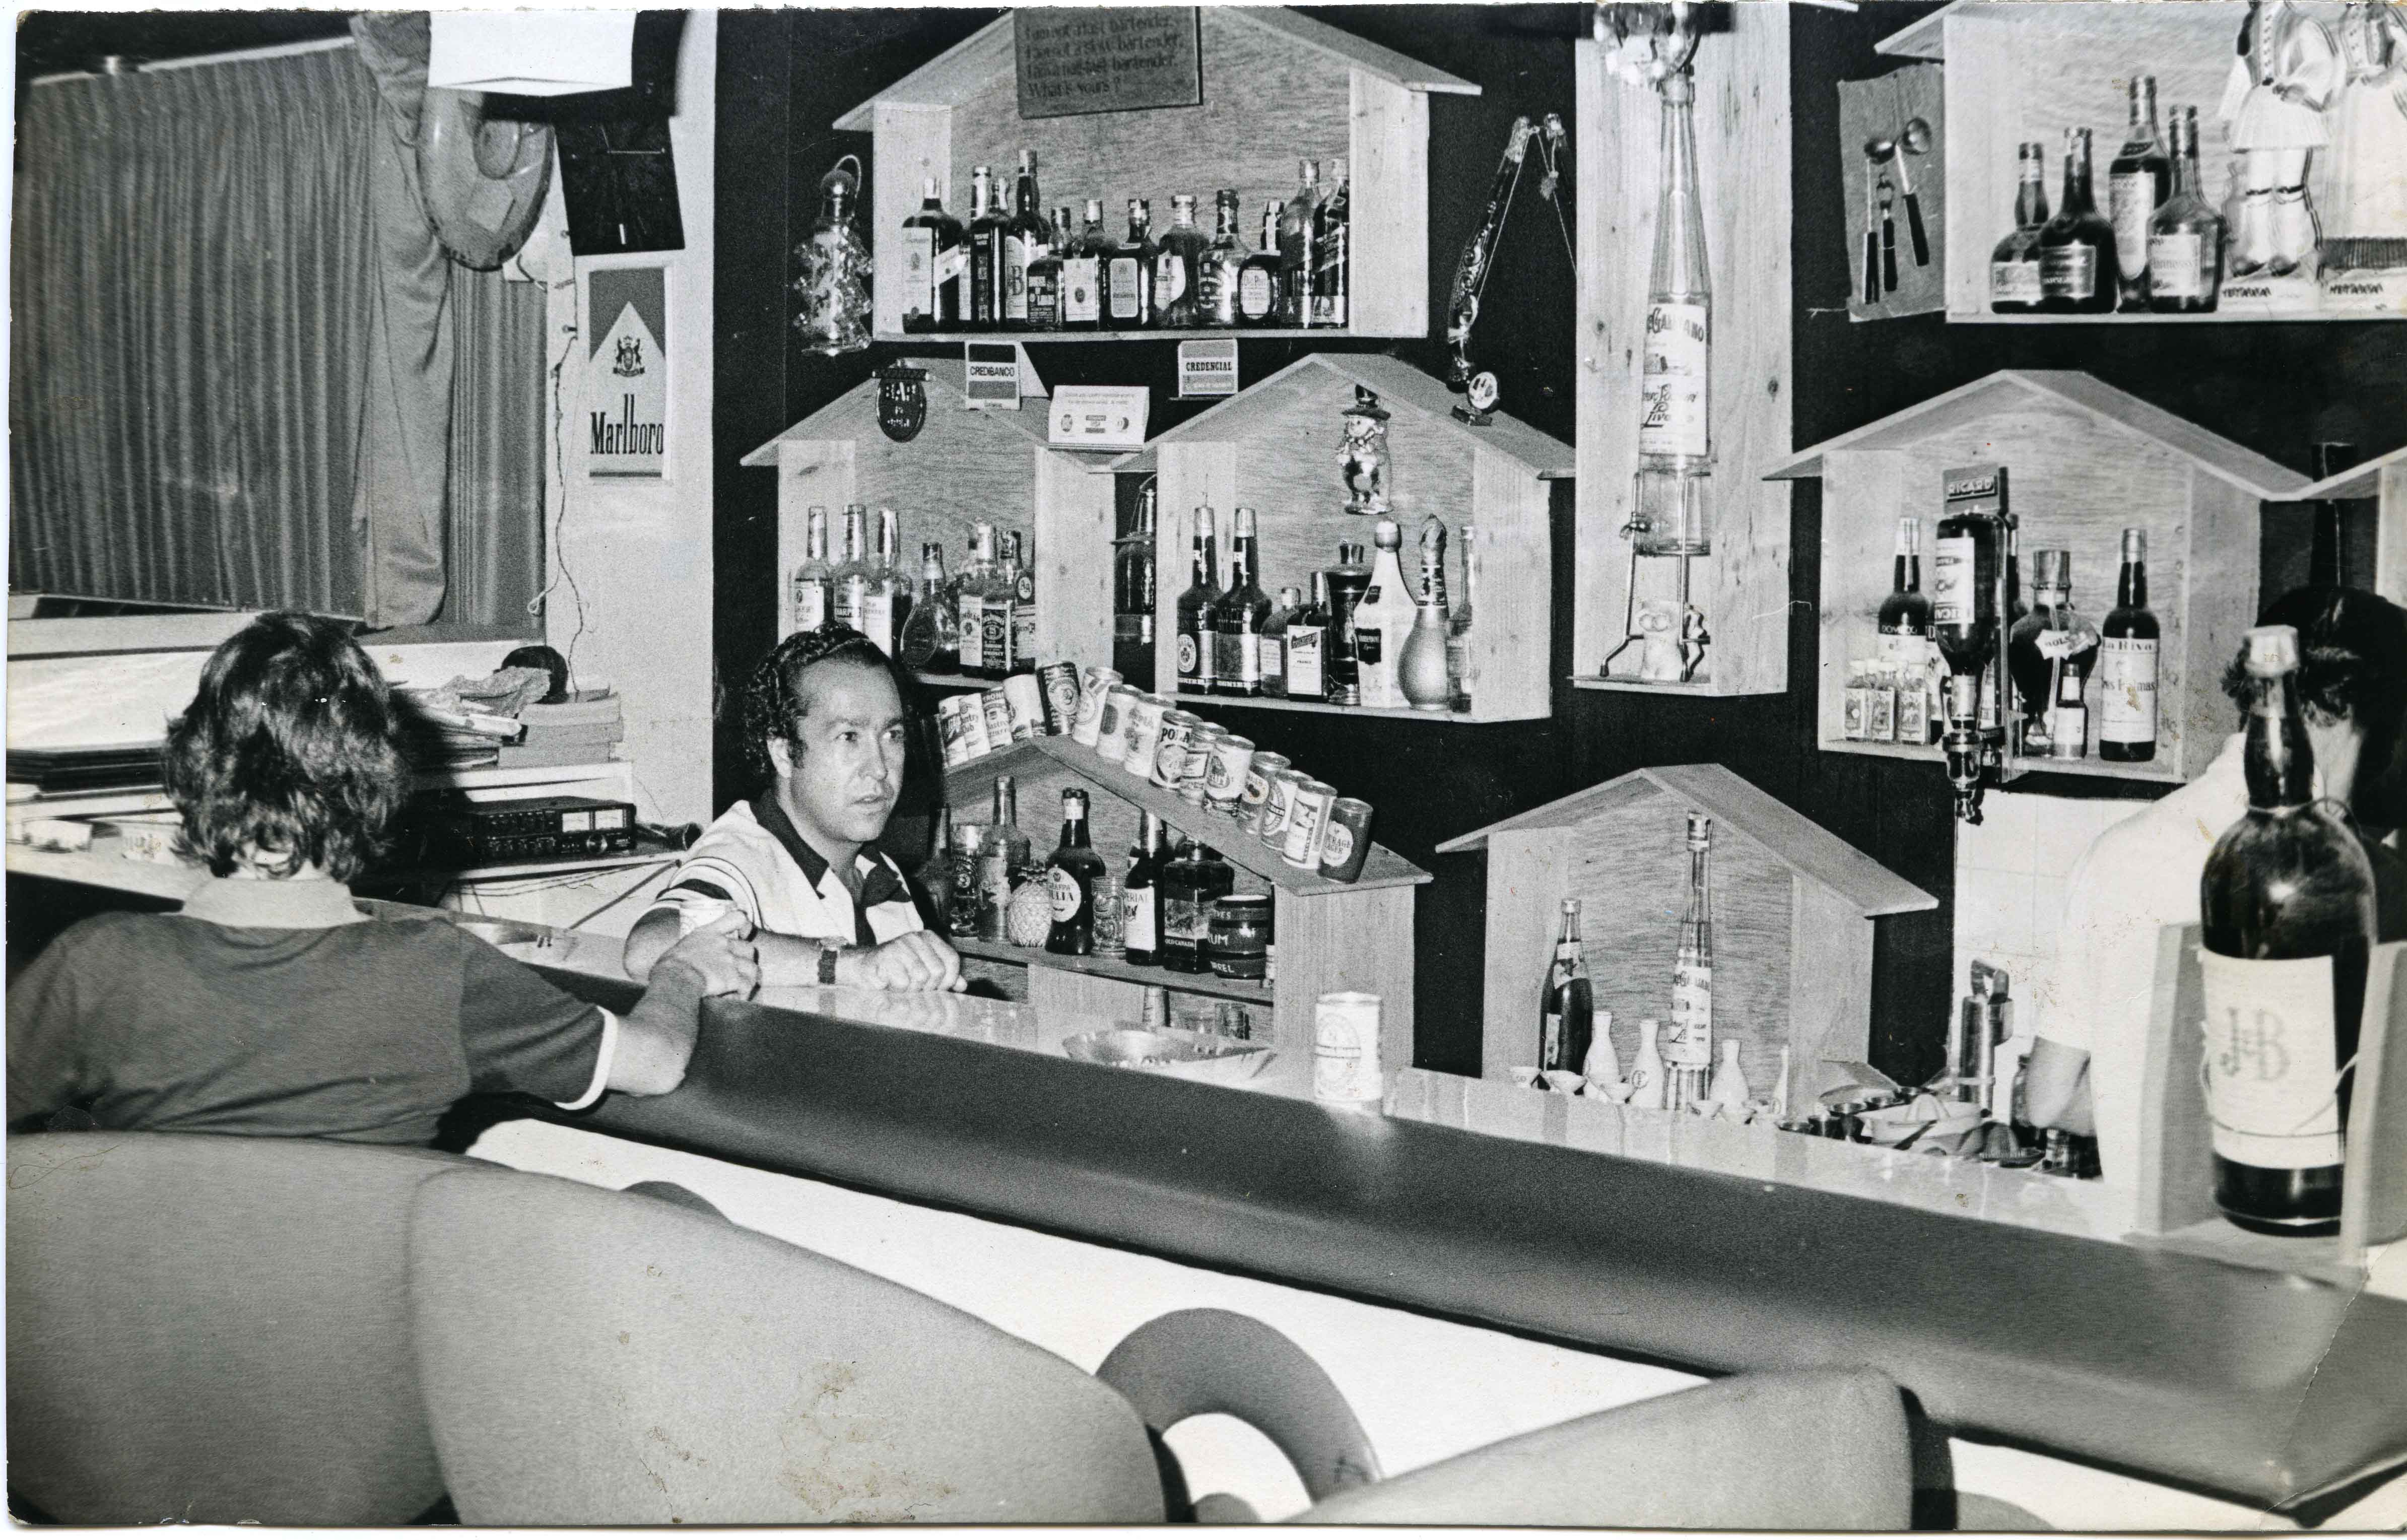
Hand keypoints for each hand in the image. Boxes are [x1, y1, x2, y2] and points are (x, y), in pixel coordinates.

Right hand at [660, 912, 759, 999]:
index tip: (743, 935)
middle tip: (739, 972)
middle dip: (746, 961)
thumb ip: (692, 949)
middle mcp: (723, 944)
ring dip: (748, 979)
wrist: (673, 980)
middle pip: (749, 949)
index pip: (737, 918)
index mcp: (709, 933)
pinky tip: (735, 998)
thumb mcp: (680, 948)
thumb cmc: (668, 968)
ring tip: (740, 989)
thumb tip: (688, 960)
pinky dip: (743, 993)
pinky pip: (746, 985)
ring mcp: (730, 960)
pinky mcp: (733, 978)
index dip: (744, 926)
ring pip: (752, 968)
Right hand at [836, 931, 965, 993]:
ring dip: (912, 989)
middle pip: (937, 971)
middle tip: (916, 987)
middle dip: (928, 987)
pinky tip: (891, 984)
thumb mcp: (923, 969)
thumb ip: (944, 976)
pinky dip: (898, 990)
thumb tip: (963, 985)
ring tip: (903, 985)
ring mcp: (900, 945)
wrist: (864, 968)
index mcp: (929, 937)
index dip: (949, 979)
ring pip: (920, 978)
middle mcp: (916, 937)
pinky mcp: (885, 956)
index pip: (952, 960)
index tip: (939, 987)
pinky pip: (902, 982)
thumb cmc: (896, 970)